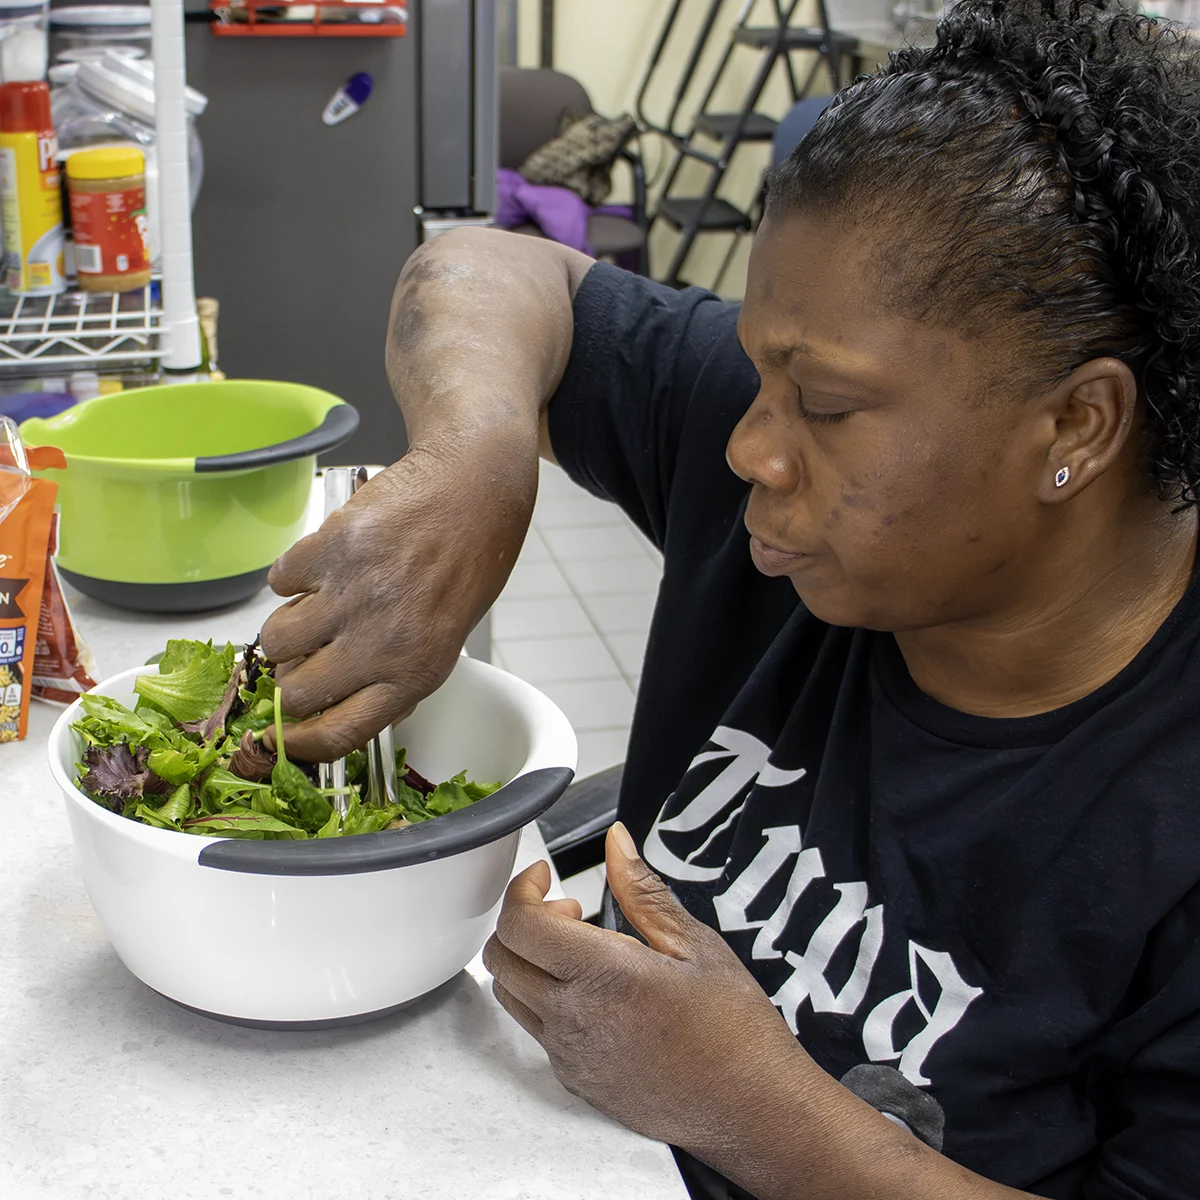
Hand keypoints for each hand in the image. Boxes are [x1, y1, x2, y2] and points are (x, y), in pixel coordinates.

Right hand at [259, 433, 536, 760]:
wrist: (473, 488)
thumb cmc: (467, 561)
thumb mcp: (447, 637)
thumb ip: (400, 675)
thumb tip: (349, 710)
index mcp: (415, 673)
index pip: (340, 734)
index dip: (298, 743)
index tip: (278, 738)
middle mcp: (382, 644)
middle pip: (295, 691)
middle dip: (290, 677)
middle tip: (306, 652)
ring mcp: (353, 597)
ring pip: (276, 639)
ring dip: (287, 625)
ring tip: (318, 603)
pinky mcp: (330, 550)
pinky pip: (278, 580)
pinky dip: (294, 572)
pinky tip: (327, 562)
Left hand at [481, 823, 805, 1150]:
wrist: (752, 1108)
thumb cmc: (735, 1030)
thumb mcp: (694, 943)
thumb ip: (641, 889)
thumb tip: (616, 843)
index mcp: (602, 975)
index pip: (520, 923)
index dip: (522, 888)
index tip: (544, 874)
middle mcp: (573, 1019)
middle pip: (501, 957)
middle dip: (522, 919)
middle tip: (565, 907)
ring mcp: (569, 1055)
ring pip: (511, 994)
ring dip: (528, 959)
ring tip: (578, 947)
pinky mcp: (575, 1080)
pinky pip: (536, 1029)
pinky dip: (544, 997)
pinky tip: (591, 989)